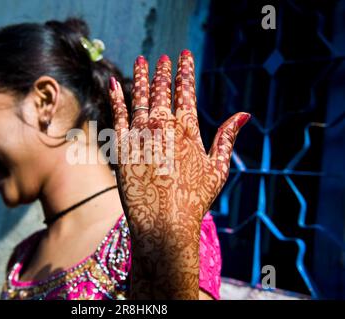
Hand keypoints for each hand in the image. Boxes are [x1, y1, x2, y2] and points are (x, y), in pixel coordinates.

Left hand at [109, 50, 249, 298]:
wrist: (163, 224)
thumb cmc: (194, 200)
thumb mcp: (216, 169)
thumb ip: (227, 138)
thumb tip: (244, 114)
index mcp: (187, 129)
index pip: (185, 91)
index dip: (184, 71)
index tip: (183, 56)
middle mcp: (162, 126)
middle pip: (161, 90)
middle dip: (163, 71)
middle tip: (162, 58)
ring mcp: (140, 135)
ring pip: (139, 97)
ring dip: (140, 77)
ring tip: (141, 61)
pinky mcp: (122, 147)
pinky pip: (117, 116)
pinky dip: (115, 98)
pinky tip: (114, 84)